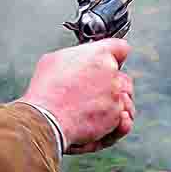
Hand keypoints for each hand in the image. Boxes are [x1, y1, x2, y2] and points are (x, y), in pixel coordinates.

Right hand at [19, 39, 134, 154]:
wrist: (45, 119)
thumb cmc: (46, 90)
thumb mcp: (55, 59)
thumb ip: (77, 56)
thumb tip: (79, 59)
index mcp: (99, 54)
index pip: (121, 48)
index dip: (115, 56)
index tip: (111, 62)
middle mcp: (112, 73)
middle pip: (123, 77)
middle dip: (113, 84)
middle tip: (94, 92)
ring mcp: (115, 96)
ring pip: (125, 99)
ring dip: (114, 104)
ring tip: (94, 109)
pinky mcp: (115, 117)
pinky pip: (124, 120)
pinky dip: (116, 122)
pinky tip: (102, 120)